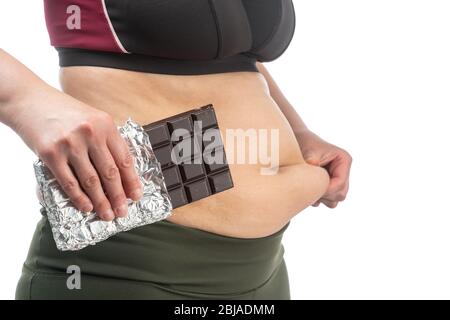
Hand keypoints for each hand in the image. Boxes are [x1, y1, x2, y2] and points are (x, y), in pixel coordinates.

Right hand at [13, 86, 142, 220]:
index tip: (136, 196)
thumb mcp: (93, 119)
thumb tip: (122, 174)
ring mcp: (70, 144)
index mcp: (106, 125)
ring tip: (107, 214)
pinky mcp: (51, 154)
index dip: (131, 181)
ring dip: (101, 202)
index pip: (124, 159)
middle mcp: (90, 133)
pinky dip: (79, 198)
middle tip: (123, 211)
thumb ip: (107, 141)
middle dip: (118, 196)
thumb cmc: (65, 112)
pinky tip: (87, 207)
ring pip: (91, 181)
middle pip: (110, 173)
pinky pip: (69, 182)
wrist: (30, 101)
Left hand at [296, 130, 351, 207]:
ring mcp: (337, 179)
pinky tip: (306, 188)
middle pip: (341, 194)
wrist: (296, 141)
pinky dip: (317, 198)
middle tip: (308, 189)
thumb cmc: (303, 144)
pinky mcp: (329, 185)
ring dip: (321, 198)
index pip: (340, 183)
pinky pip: (327, 201)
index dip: (326, 190)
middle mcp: (343, 171)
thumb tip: (313, 178)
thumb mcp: (308, 153)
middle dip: (325, 195)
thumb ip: (312, 167)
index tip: (311, 189)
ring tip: (307, 187)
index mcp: (344, 161)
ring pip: (335, 200)